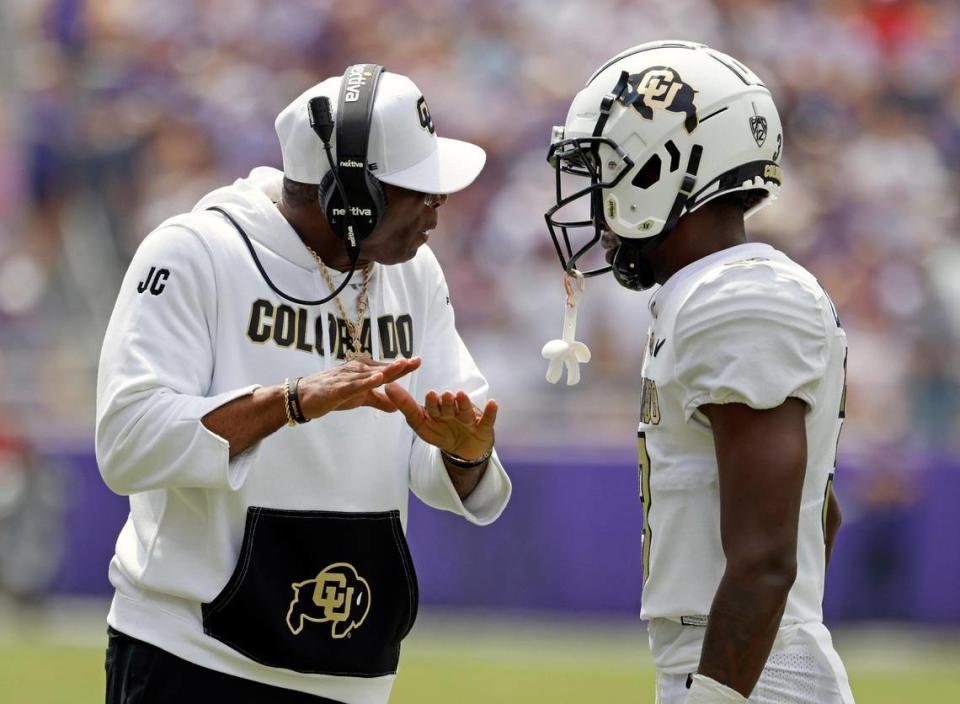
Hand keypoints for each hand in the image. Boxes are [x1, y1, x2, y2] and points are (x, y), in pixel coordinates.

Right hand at [298, 356, 421, 419]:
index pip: (387, 370)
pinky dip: (366, 381)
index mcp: (364, 372)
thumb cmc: (332, 393)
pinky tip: (377, 378)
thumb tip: (396, 407)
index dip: (403, 366)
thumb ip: (378, 401)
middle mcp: (357, 371)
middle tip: (418, 360)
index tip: (418, 360)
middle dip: (400, 365)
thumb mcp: (359, 398)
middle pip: (383, 369)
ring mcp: (348, 378)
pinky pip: (354, 385)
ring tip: (403, 365)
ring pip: (371, 374)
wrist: (303, 397)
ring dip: (387, 370)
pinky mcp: (338, 388)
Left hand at [384, 384, 496, 460]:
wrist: (464, 449)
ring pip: (465, 410)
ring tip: (461, 396)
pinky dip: (490, 412)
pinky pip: (487, 419)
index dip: (432, 402)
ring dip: (464, 403)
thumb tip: (387, 386)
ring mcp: (468, 418)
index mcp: (437, 411)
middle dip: (447, 402)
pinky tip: (493, 403)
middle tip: (445, 395)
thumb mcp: (420, 424)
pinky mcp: (483, 426)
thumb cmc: (441, 433)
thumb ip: (406, 406)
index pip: (432, 406)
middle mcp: (453, 411)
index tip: (429, 395)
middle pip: (449, 407)